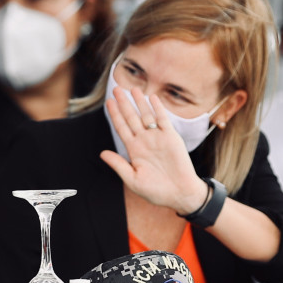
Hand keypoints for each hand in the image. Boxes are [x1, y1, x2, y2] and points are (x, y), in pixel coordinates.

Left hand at [99, 87, 206, 213]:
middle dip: (123, 103)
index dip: (115, 115)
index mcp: (134, 150)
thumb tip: (102, 153)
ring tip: (132, 89)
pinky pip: (162, 120)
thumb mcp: (133, 180)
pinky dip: (157, 108)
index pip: (121, 128)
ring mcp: (157, 138)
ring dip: (139, 102)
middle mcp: (144, 141)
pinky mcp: (171, 137)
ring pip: (146, 115)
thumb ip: (118, 165)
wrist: (180, 194)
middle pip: (131, 118)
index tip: (108, 102)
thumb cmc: (156, 191)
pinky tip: (151, 98)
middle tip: (116, 89)